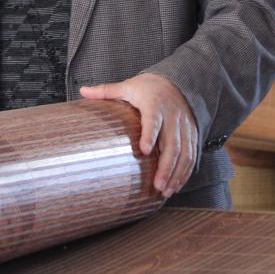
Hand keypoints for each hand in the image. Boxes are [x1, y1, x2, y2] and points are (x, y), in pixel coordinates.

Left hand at [80, 73, 197, 197]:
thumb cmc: (147, 88)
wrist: (176, 82)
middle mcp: (172, 116)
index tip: (145, 151)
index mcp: (154, 104)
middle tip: (157, 185)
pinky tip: (176, 185)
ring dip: (177, 173)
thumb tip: (82, 91)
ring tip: (166, 191)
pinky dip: (185, 172)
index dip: (150, 135)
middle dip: (166, 166)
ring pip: (185, 152)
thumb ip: (106, 91)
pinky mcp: (191, 134)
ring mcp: (184, 126)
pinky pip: (191, 155)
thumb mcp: (127, 86)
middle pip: (172, 143)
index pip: (153, 120)